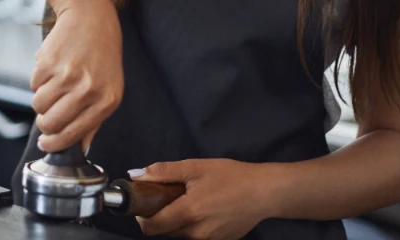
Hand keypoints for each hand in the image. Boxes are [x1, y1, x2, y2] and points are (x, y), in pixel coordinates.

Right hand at [30, 0, 122, 151]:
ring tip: (54, 85)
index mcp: (107, 101)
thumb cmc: (102, 56)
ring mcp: (67, 75)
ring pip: (38, 105)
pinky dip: (38, 81)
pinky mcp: (49, 62)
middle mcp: (88, 89)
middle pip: (50, 123)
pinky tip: (53, 68)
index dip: (55, 143)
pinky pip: (32, 85)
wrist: (91, 17)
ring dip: (41, 100)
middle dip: (44, 124)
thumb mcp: (110, 89)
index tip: (46, 144)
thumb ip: (94, 121)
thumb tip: (80, 148)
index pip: (73, 135)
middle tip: (46, 115)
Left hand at [133, 159, 277, 238]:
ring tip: (189, 200)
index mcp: (188, 213)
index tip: (143, 203)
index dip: (142, 216)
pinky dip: (193, 226)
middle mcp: (196, 233)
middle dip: (161, 216)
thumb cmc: (230, 176)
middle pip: (165, 231)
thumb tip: (136, 175)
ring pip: (181, 235)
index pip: (152, 227)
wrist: (263, 192)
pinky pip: (196, 237)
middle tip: (168, 196)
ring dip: (177, 221)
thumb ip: (164, 172)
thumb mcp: (195, 167)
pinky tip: (205, 209)